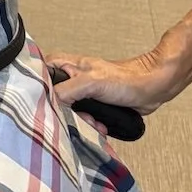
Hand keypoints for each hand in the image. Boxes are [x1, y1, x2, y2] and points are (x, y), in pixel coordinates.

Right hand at [49, 47, 183, 118]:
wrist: (153, 88)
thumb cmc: (127, 79)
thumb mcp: (90, 82)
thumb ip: (65, 91)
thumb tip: (49, 105)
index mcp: (64, 65)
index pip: (37, 76)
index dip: (39, 92)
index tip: (47, 106)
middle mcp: (69, 77)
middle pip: (51, 98)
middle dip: (63, 112)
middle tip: (76, 117)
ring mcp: (80, 91)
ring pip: (67, 111)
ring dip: (79, 122)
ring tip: (93, 123)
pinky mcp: (92, 104)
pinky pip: (82, 118)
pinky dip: (89, 125)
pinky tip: (99, 126)